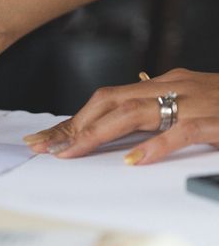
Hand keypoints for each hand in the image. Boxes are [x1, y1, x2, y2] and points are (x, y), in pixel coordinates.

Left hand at [24, 68, 218, 164]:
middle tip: (45, 147)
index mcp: (161, 85)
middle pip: (108, 102)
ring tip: (73, 152)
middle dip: (73, 125)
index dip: (71, 119)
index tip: (43, 139)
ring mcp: (193, 102)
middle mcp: (171, 87)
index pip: (104, 99)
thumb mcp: (185, 105)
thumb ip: (153, 114)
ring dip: (98, 134)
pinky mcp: (216, 120)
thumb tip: (116, 131)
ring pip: (134, 113)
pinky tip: (134, 160)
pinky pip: (181, 131)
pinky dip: (155, 146)